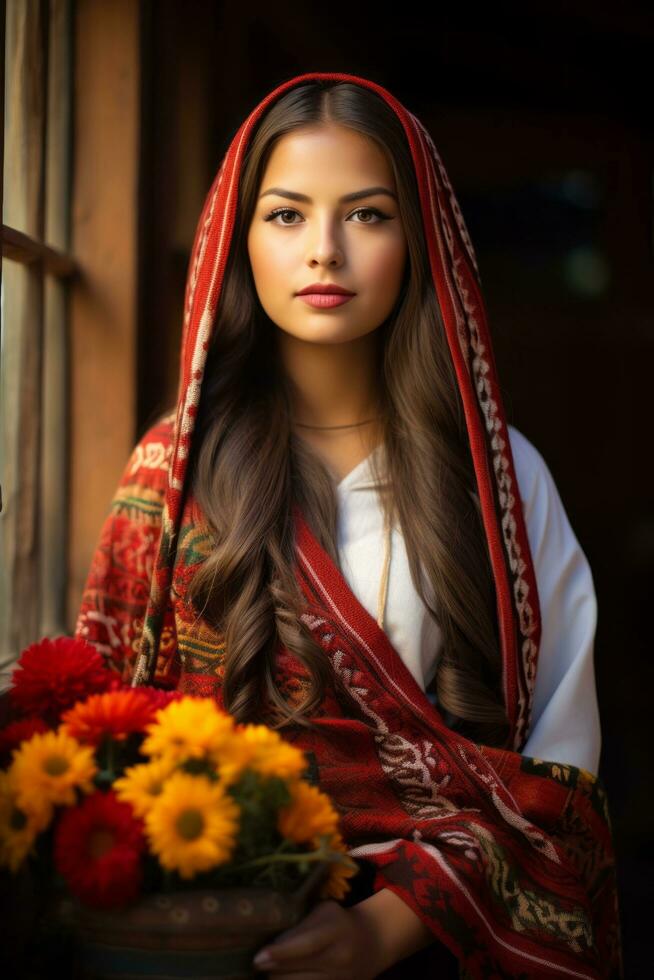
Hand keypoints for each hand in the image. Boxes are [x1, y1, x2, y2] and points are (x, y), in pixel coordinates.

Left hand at [252, 899, 382, 978]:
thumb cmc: (339, 922)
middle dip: (272, 970)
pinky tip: (283, 978)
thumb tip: (268, 943)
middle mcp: (339, 960)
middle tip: (258, 963)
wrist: (372, 942)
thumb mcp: (323, 913)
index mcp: (336, 932)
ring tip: (270, 971)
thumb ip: (300, 928)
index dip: (280, 953)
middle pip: (296, 972)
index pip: (305, 945)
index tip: (257, 958)